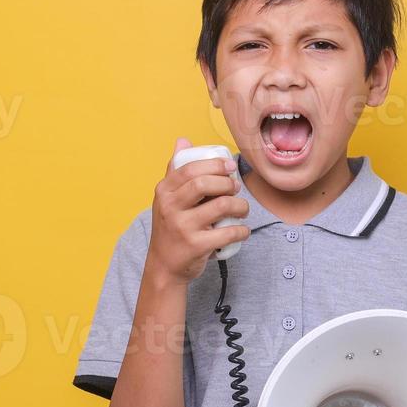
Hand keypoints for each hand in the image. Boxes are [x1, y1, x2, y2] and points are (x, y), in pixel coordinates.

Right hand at [147, 137, 250, 284]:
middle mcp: (169, 207)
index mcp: (163, 192)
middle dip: (227, 183)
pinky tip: (243, 230)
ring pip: (221, 206)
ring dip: (240, 206)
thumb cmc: (170, 228)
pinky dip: (242, 231)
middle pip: (204, 184)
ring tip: (243, 209)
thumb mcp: (166, 199)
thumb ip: (175, 171)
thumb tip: (183, 141)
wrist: (164, 266)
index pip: (189, 169)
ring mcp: (182, 227)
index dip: (214, 165)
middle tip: (236, 188)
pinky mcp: (196, 246)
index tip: (230, 167)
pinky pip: (228, 233)